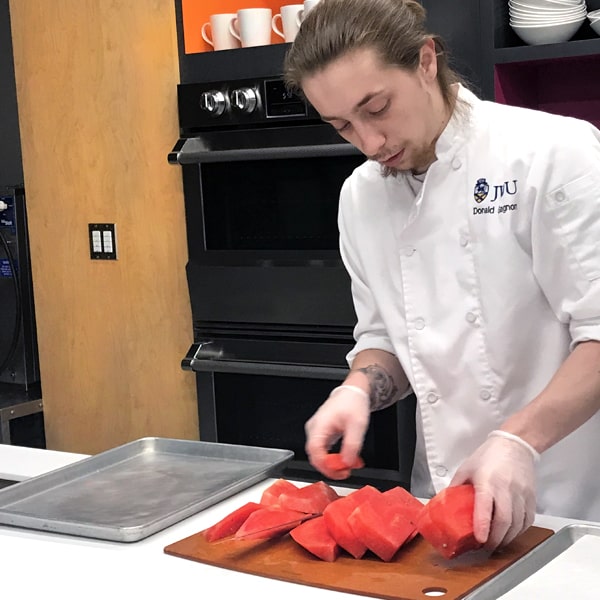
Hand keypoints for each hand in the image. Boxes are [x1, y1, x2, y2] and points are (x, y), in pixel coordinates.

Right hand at [305, 385, 369, 479]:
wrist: (353, 392)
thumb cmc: (352, 402)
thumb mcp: (357, 424)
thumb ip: (352, 445)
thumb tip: (347, 463)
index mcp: (319, 425)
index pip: (314, 451)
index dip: (325, 465)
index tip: (338, 472)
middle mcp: (314, 429)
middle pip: (315, 456)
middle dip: (330, 468)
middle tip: (345, 472)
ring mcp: (316, 432)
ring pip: (319, 455)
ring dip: (333, 464)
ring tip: (348, 466)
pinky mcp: (322, 434)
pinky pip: (324, 450)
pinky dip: (334, 457)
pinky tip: (346, 458)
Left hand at [450, 431, 538, 550]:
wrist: (514, 445)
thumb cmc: (489, 455)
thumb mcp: (467, 468)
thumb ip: (456, 486)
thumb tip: (445, 502)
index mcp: (487, 481)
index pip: (485, 507)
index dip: (482, 525)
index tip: (479, 539)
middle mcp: (506, 488)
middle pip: (504, 521)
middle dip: (496, 539)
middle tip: (486, 546)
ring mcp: (521, 493)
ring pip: (517, 524)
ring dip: (508, 538)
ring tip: (497, 542)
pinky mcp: (531, 496)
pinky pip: (528, 520)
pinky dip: (520, 530)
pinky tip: (511, 532)